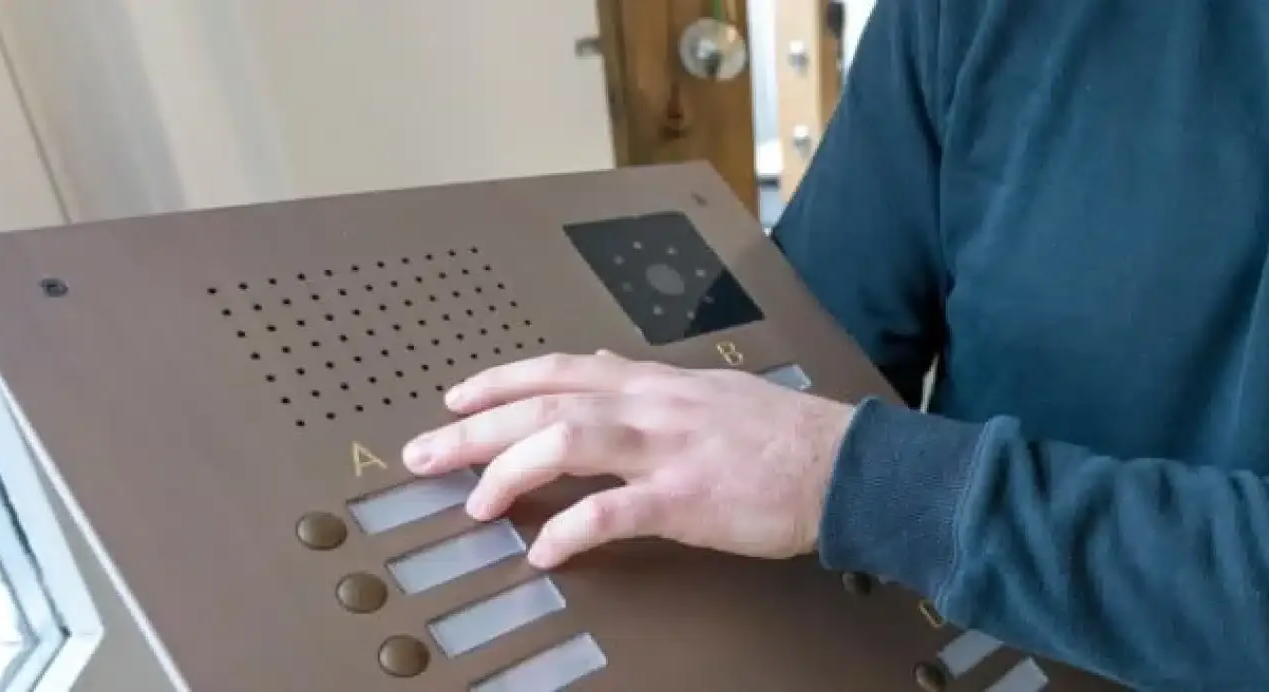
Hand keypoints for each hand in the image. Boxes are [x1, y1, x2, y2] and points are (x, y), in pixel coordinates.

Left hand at [400, 351, 856, 567]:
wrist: (843, 463)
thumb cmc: (786, 438)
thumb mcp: (713, 395)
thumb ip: (658, 395)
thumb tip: (612, 391)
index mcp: (657, 385)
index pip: (562, 369)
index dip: (502, 381)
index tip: (458, 398)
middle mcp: (652, 407)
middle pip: (543, 405)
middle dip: (474, 429)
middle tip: (425, 453)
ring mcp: (666, 449)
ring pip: (564, 442)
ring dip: (508, 473)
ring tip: (474, 504)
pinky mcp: (686, 497)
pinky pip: (611, 511)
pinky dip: (569, 531)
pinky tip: (544, 552)